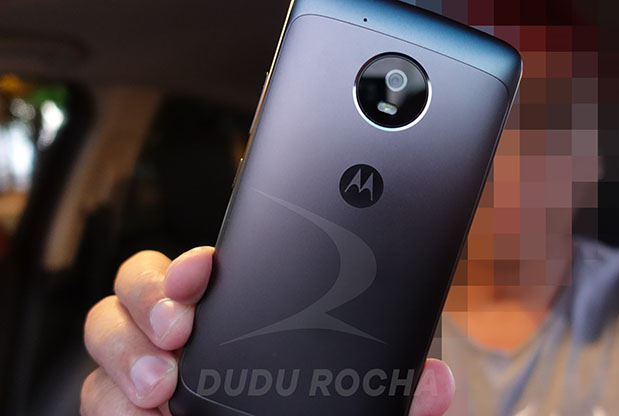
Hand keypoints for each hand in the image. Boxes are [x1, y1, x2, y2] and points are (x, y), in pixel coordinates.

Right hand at [81, 247, 454, 414]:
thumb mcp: (355, 406)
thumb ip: (393, 395)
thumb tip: (436, 384)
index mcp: (237, 314)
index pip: (200, 270)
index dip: (193, 262)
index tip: (206, 269)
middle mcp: (184, 336)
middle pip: (135, 289)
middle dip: (148, 299)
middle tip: (179, 330)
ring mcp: (148, 374)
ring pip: (105, 337)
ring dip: (123, 353)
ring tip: (161, 385)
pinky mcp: (126, 412)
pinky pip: (96, 397)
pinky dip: (111, 405)